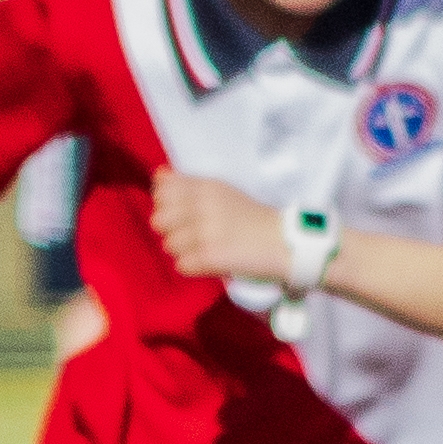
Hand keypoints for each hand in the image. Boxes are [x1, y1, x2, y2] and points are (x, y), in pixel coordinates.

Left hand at [147, 168, 296, 290]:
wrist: (284, 242)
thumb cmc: (252, 218)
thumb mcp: (222, 192)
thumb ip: (188, 184)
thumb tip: (158, 175)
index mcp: (206, 187)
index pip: (162, 192)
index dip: (166, 206)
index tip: (183, 214)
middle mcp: (203, 206)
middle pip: (158, 221)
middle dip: (172, 231)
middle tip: (195, 236)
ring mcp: (206, 231)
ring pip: (168, 245)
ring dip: (185, 251)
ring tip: (208, 249)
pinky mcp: (210, 256)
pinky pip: (182, 265)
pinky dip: (195, 268)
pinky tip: (213, 262)